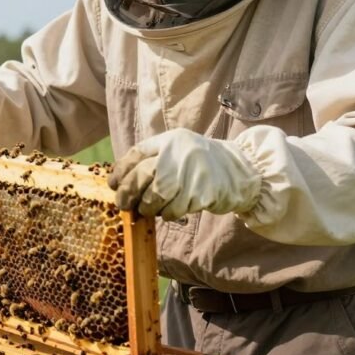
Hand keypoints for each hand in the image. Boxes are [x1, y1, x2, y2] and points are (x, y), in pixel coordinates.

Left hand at [107, 128, 260, 219]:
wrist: (242, 171)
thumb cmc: (201, 165)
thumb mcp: (179, 151)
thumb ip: (154, 160)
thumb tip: (122, 183)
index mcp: (170, 140)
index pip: (136, 154)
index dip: (120, 171)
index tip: (113, 184)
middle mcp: (179, 154)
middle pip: (141, 175)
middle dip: (127, 192)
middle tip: (123, 204)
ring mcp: (191, 173)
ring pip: (155, 196)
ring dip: (147, 207)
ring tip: (148, 209)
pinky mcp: (201, 193)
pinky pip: (173, 209)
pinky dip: (167, 214)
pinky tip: (171, 211)